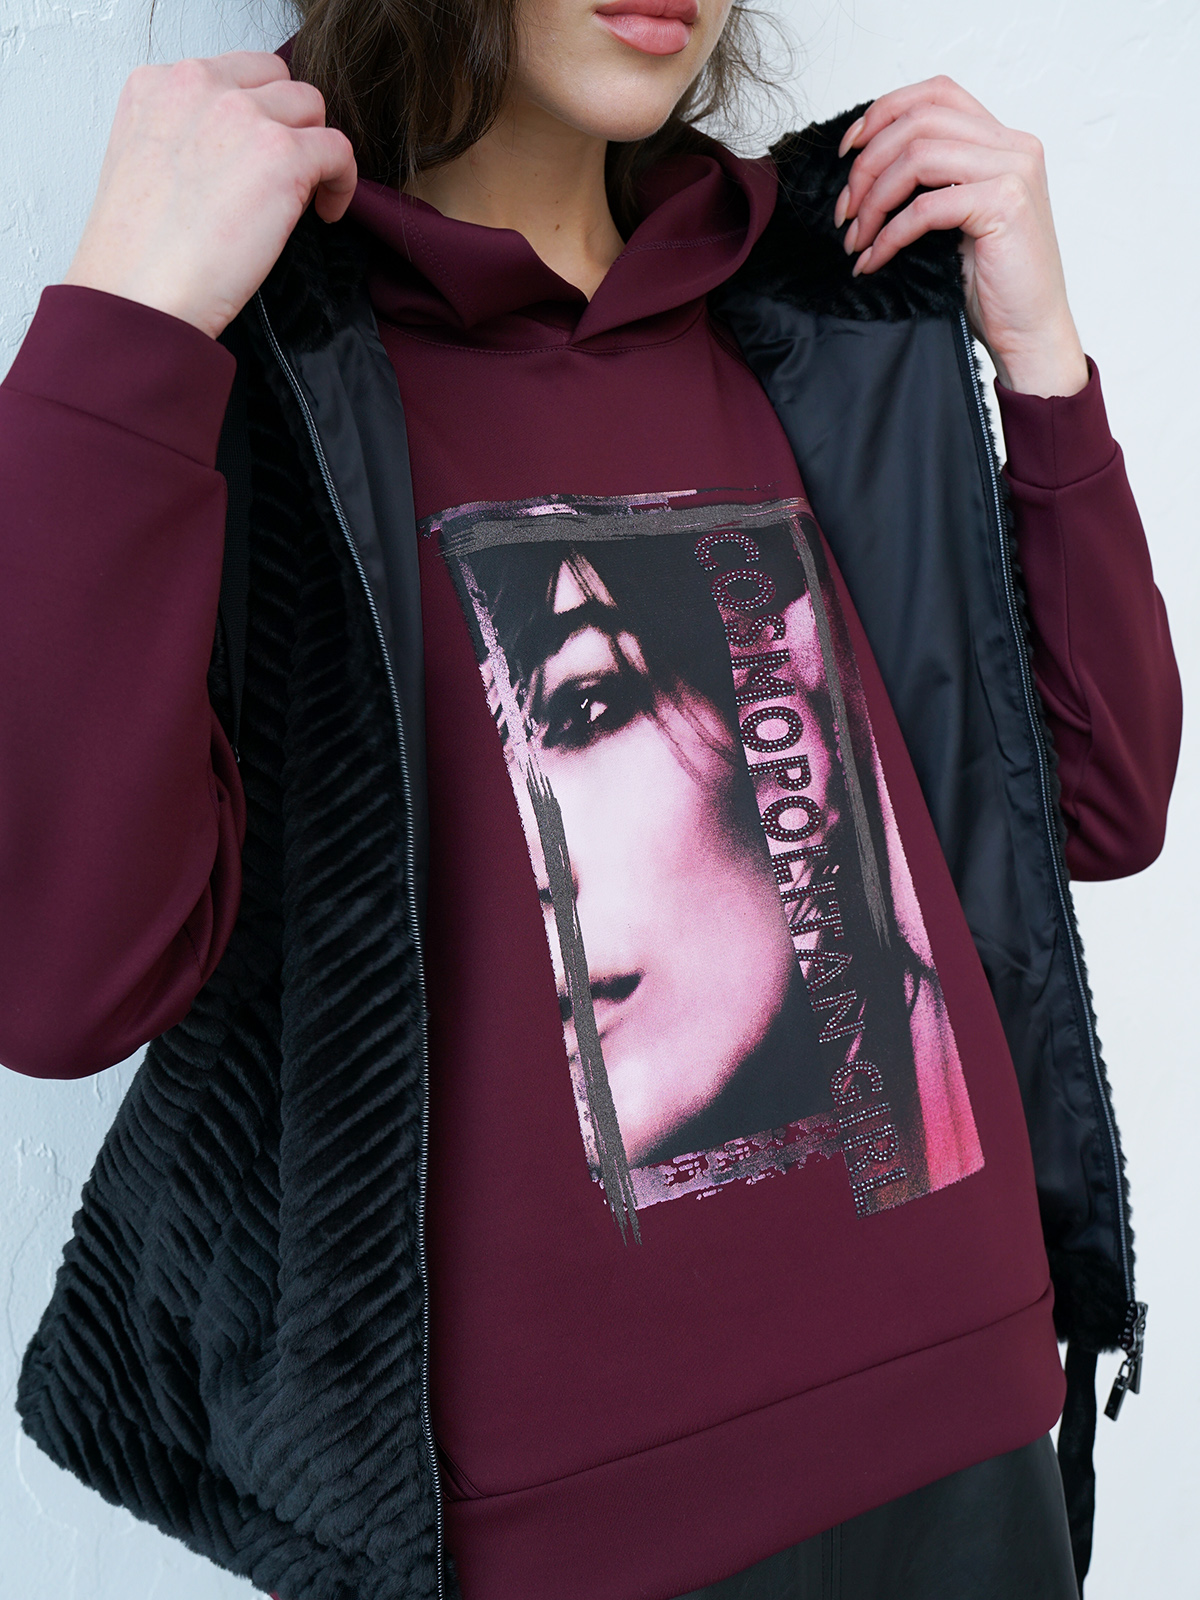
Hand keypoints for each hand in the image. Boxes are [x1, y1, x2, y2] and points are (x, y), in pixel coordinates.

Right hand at [63, 52, 356, 339]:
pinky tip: (325, 214)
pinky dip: (342, 182)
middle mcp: (198, 85)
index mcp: (157, 84)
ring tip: (305, 198)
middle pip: (278, 82)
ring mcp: (243, 115)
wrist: (142, 294)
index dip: (258, 112)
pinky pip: (339, 149)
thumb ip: (183, 135)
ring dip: (315, 151)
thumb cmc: (138, 254)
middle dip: (289, 125)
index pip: (233, 72)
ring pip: (311, 107)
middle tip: (286, 177)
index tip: (259, 152)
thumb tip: (234, 152)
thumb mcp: (141, 164)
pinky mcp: (283, 154)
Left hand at [834, 77, 1087, 397]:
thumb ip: (930, 182)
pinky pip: (925, 208)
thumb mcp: (956, 220)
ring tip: (855, 238)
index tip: (848, 151)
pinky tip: (874, 260)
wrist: (1030, 333)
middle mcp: (1013, 145)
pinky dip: (889, 235)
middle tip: (844, 211)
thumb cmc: (993, 285)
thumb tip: (864, 170)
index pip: (935, 94)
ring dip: (873, 199)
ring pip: (917, 156)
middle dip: (867, 164)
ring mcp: (1013, 171)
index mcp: (1001, 141)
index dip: (883, 113)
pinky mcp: (1004, 205)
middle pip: (919, 120)